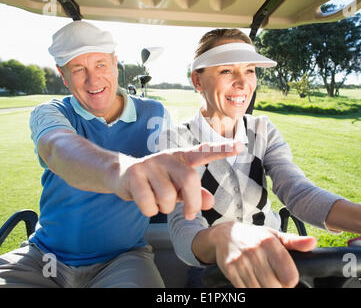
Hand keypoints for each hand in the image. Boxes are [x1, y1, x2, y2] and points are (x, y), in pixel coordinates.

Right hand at [114, 141, 242, 219]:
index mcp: (181, 158)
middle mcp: (167, 157)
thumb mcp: (177, 188)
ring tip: (159, 202)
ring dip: (165, 208)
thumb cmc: (156, 182)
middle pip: (189, 180)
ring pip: (168, 197)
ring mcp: (150, 164)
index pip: (204, 151)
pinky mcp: (134, 175)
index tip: (240, 145)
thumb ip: (195, 194)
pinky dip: (150, 211)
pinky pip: (149, 204)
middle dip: (192, 203)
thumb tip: (211, 203)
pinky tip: (145, 203)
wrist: (121, 174)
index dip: (222, 149)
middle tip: (190, 215)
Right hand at [212, 222, 316, 287]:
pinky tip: (254, 282)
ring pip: (261, 290)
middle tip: (276, 281)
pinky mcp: (230, 270)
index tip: (287, 278)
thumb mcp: (274, 235)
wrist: (224, 235)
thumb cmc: (254, 236)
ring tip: (265, 282)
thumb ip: (294, 241)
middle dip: (279, 287)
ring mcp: (241, 262)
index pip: (289, 275)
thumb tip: (313, 243)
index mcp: (268, 242)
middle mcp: (255, 251)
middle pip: (276, 286)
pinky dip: (252, 290)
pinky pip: (246, 290)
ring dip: (265, 289)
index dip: (291, 281)